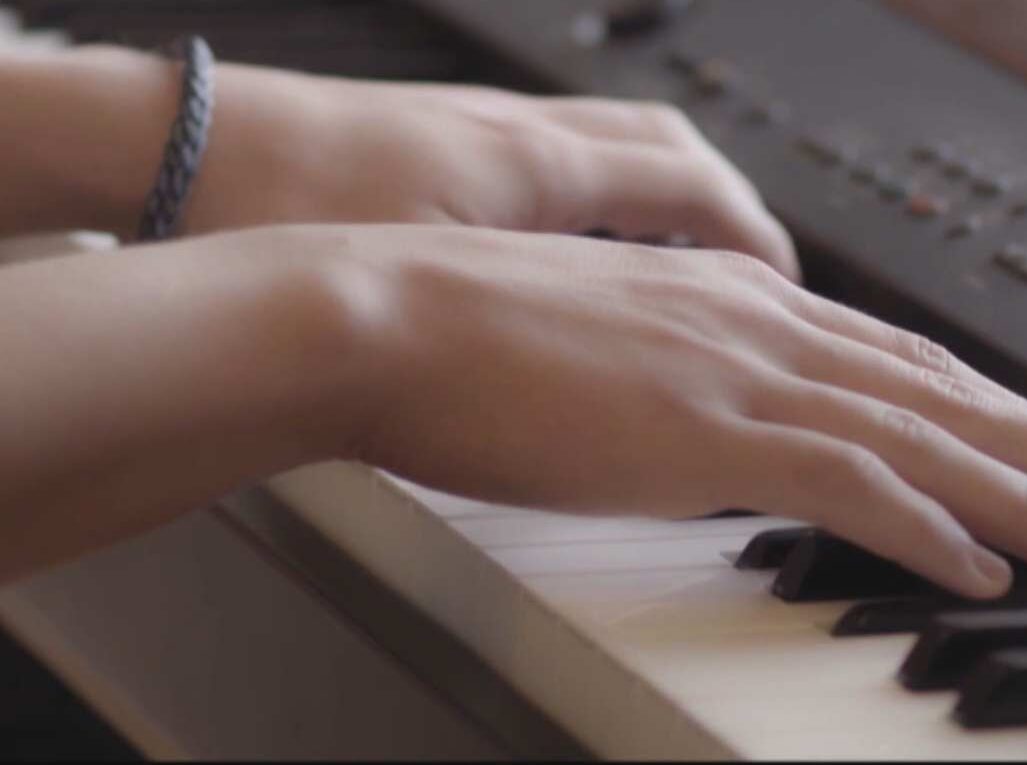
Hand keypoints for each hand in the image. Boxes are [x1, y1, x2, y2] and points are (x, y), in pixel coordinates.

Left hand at [188, 64, 799, 277]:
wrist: (176, 147)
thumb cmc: (288, 210)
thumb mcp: (432, 300)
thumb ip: (536, 335)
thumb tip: (615, 389)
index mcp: (537, 165)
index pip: (691, 187)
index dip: (753, 240)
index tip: (789, 291)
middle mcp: (520, 134)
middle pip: (669, 150)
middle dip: (729, 211)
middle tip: (759, 274)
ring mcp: (476, 129)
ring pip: (610, 146)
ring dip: (664, 198)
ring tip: (682, 259)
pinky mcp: (431, 141)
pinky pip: (550, 159)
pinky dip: (591, 198)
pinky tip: (569, 250)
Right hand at [329, 226, 1026, 598]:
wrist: (394, 316)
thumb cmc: (477, 337)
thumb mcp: (611, 344)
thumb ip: (687, 373)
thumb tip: (724, 417)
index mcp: (749, 308)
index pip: (908, 367)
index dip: (998, 414)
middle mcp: (771, 330)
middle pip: (953, 397)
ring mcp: (747, 378)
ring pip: (932, 441)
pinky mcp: (711, 433)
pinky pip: (854, 484)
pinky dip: (931, 527)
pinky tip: (987, 567)